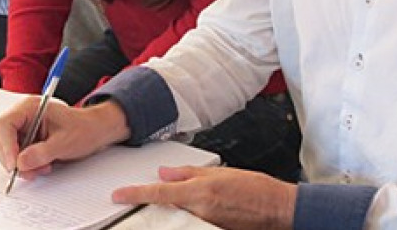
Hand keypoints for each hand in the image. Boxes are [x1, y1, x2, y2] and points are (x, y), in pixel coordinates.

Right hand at [0, 98, 130, 179]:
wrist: (95, 131)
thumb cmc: (84, 128)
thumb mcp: (65, 142)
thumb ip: (43, 152)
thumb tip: (21, 162)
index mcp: (31, 107)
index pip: (5, 124)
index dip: (7, 145)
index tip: (14, 163)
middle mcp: (24, 116)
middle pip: (2, 139)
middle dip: (14, 159)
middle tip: (28, 172)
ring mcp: (25, 129)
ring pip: (8, 151)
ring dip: (22, 164)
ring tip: (42, 168)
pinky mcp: (27, 140)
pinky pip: (18, 156)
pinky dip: (27, 165)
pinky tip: (42, 166)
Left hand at [112, 165, 296, 229]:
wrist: (277, 209)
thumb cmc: (257, 189)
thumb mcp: (222, 172)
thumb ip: (190, 172)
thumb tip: (166, 173)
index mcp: (201, 191)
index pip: (159, 193)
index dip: (135, 194)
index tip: (119, 195)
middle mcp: (200, 210)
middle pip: (166, 207)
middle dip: (159, 201)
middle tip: (159, 195)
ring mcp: (205, 224)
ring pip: (179, 216)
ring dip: (178, 209)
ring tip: (196, 200)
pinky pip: (192, 224)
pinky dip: (191, 216)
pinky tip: (202, 210)